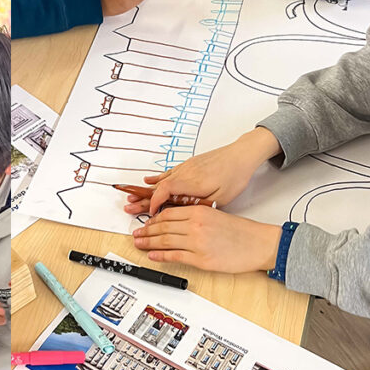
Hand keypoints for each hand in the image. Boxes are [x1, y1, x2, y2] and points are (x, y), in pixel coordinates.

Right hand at [124, 127, 281, 215]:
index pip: (165, 192)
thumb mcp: (221, 198)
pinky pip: (168, 173)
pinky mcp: (188, 164)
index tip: (150, 214)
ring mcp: (185, 167)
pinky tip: (147, 180)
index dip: (154, 204)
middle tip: (128, 206)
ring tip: (131, 197)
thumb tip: (187, 215)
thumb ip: (201, 207)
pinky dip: (157, 179)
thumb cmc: (234, 175)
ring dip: (146, 190)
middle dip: (142, 198)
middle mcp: (185, 173)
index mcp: (191, 182)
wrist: (241, 154)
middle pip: (158, 187)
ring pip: (161, 180)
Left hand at [133, 205, 281, 272]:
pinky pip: (174, 256)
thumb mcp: (216, 215)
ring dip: (148, 242)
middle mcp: (195, 225)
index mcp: (199, 211)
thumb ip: (196, 217)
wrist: (259, 244)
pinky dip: (160, 255)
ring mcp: (197, 242)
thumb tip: (176, 222)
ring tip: (139, 244)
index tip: (146, 223)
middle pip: (162, 227)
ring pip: (165, 241)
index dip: (153, 220)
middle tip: (136, 234)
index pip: (167, 214)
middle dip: (146, 231)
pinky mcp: (201, 259)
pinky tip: (152, 255)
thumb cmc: (241, 231)